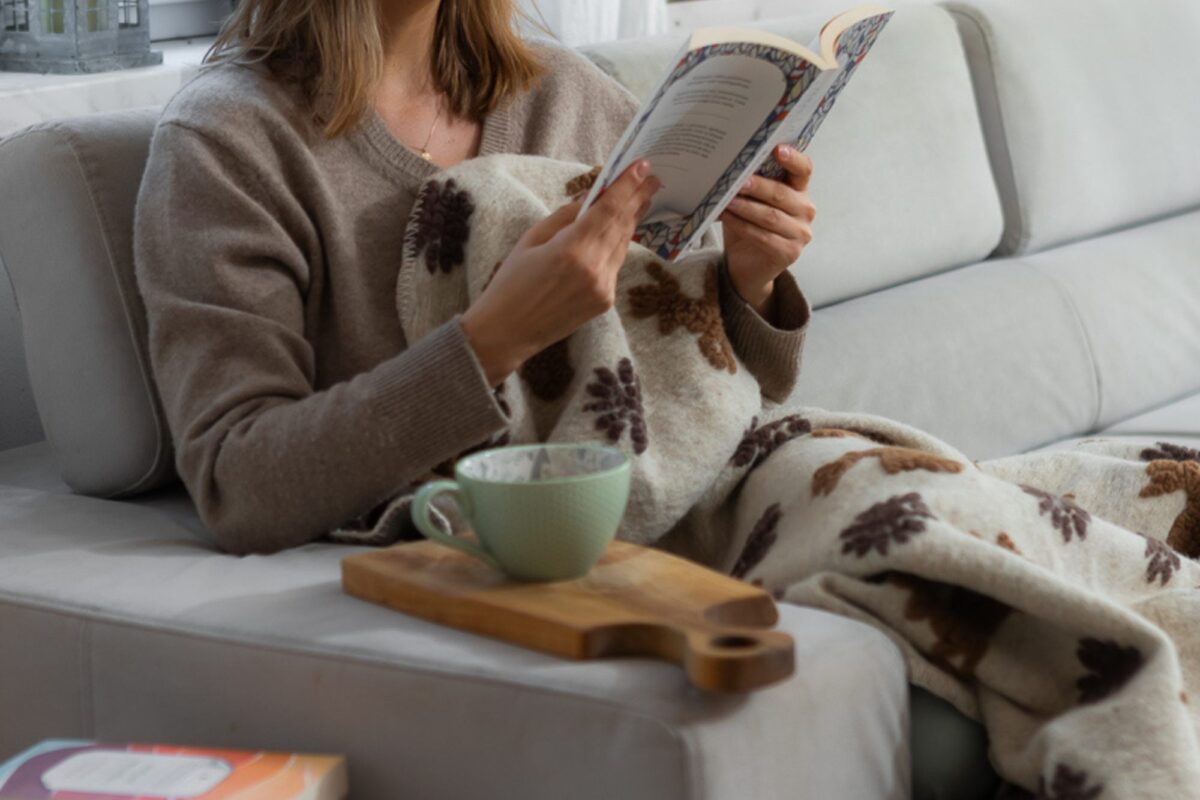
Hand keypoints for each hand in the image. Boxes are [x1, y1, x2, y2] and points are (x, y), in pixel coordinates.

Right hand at [461, 161, 660, 385]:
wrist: (507, 332)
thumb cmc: (510, 283)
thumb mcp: (532, 240)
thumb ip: (565, 217)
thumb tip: (591, 197)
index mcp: (572, 250)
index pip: (608, 209)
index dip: (628, 186)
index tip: (643, 166)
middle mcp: (594, 269)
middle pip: (622, 225)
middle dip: (637, 199)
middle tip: (651, 178)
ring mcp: (603, 288)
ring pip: (622, 245)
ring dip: (631, 221)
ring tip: (640, 200)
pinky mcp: (605, 302)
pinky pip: (615, 265)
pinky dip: (617, 245)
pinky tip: (619, 231)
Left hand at [720, 144, 816, 316]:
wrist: (746, 265)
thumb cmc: (748, 225)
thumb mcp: (749, 201)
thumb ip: (749, 183)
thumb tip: (730, 165)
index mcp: (799, 190)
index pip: (804, 169)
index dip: (793, 158)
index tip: (778, 149)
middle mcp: (806, 210)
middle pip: (783, 194)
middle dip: (758, 186)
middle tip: (738, 180)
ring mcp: (801, 233)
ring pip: (771, 216)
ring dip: (747, 207)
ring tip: (727, 199)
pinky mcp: (790, 253)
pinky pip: (763, 236)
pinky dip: (742, 225)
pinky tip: (727, 217)